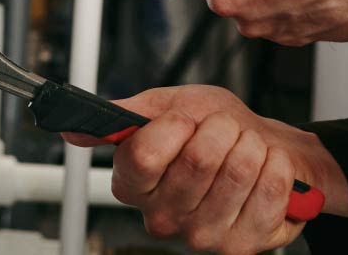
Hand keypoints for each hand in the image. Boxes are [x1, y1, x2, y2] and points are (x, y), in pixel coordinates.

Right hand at [64, 85, 347, 254]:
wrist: (262, 148)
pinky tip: (264, 168)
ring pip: (237, 169)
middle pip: (198, 160)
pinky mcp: (243, 246)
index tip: (185, 119)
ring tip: (244, 149)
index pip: (143, 156)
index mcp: (134, 184)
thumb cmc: (215, 129)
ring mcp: (203, 236)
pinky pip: (269, 186)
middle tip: (222, 132)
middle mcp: (163, 217)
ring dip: (250, 145)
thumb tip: (73, 127)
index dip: (173, 127)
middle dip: (220, 129)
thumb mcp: (169, 107)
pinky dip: (274, 165)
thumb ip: (125, 117)